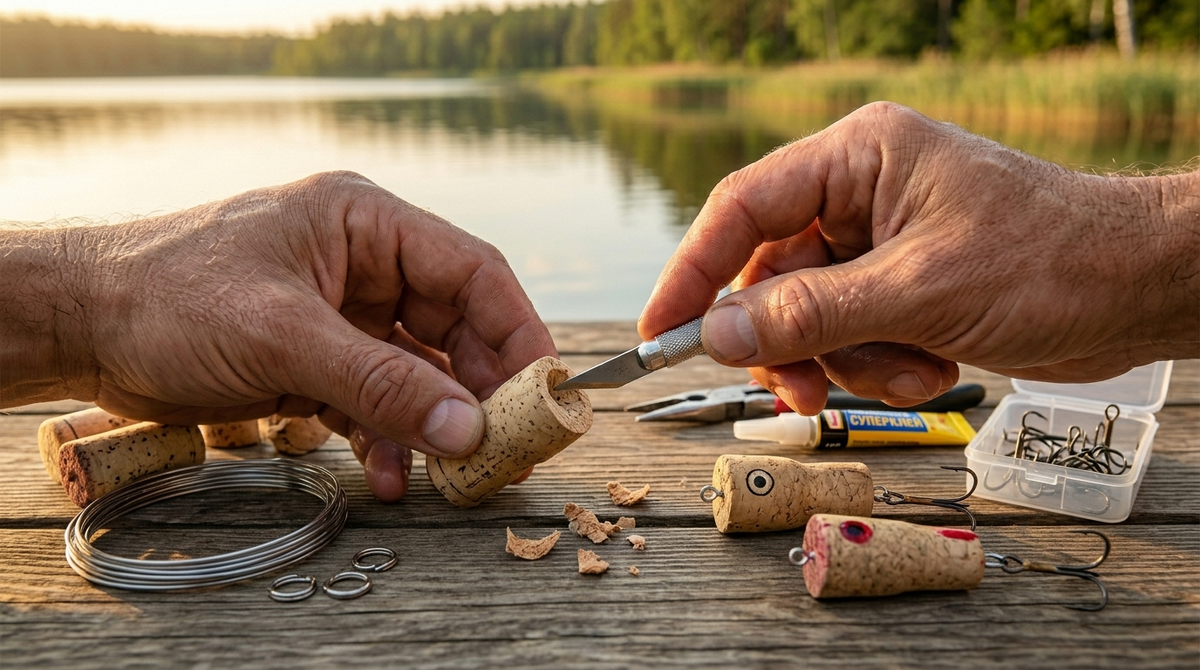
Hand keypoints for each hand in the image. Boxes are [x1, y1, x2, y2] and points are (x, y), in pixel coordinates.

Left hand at [6, 172, 555, 499]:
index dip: (517, 329)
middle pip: (453, 329)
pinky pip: (375, 404)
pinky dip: (388, 440)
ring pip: (417, 374)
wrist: (82, 326)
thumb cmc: (167, 296)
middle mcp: (365, 266)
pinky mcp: (318, 363)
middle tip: (507, 445)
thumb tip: (466, 427)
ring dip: (436, 424)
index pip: (470, 272)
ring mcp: (343, 317)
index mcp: (365, 224)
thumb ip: (379, 383)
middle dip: (480, 390)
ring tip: (456, 473)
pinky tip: (393, 475)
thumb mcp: (282, 336)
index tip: (545, 387)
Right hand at [640, 102, 1198, 413]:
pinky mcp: (900, 289)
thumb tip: (717, 334)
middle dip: (788, 342)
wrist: (1140, 289)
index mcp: (856, 158)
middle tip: (797, 394)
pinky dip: (878, 367)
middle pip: (770, 276)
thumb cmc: (1050, 260)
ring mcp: (879, 245)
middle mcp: (859, 195)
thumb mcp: (918, 292)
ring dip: (846, 362)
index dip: (693, 270)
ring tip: (908, 370)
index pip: (742, 208)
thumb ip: (809, 314)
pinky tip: (930, 367)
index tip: (661, 331)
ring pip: (808, 319)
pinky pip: (849, 338)